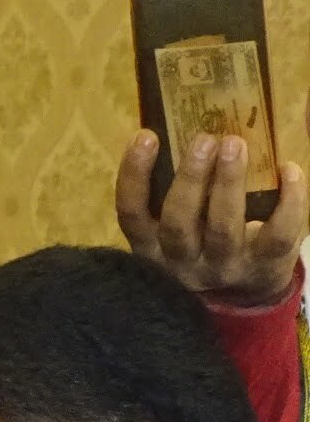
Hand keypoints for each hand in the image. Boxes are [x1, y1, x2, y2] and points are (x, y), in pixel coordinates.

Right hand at [116, 129, 307, 307]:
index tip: (146, 135)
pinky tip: (289, 169)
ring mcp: (224, 266)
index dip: (134, 175)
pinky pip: (278, 234)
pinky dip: (289, 201)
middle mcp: (182, 261)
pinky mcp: (264, 266)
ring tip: (235, 144)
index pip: (132, 213)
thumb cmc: (203, 243)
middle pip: (178, 222)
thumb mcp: (174, 226)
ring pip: (223, 228)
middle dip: (190, 179)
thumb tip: (175, 125)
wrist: (242, 295)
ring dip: (229, 183)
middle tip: (204, 139)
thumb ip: (171, 188)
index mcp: (151, 246)